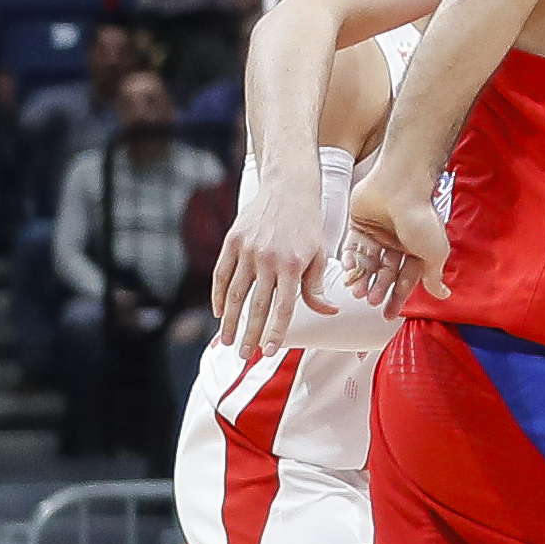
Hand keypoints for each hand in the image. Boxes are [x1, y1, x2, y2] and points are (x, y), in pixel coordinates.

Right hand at [215, 147, 325, 354]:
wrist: (289, 187)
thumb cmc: (309, 223)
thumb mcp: (320, 253)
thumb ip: (317, 286)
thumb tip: (326, 313)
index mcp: (294, 264)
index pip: (284, 307)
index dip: (276, 331)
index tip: (270, 351)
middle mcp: (268, 259)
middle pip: (256, 305)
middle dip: (250, 334)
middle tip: (244, 356)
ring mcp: (247, 250)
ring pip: (234, 294)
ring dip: (229, 321)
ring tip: (227, 341)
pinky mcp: (232, 241)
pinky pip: (221, 275)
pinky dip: (218, 296)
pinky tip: (218, 313)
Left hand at [345, 158, 452, 298]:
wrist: (398, 187)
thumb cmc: (420, 217)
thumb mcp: (434, 252)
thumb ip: (433, 275)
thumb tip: (442, 294)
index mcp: (418, 249)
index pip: (407, 279)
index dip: (397, 297)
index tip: (388, 314)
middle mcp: (398, 242)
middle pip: (386, 272)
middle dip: (378, 288)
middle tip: (371, 300)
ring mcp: (379, 233)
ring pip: (369, 262)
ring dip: (363, 278)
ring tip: (357, 290)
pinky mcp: (360, 224)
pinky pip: (353, 247)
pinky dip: (351, 259)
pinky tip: (350, 269)